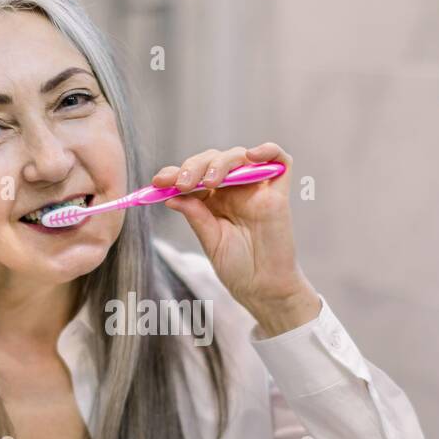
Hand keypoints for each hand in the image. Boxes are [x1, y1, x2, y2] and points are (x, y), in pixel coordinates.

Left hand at [153, 142, 320, 335]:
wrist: (262, 288)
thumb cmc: (236, 267)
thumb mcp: (210, 239)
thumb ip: (195, 215)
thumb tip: (170, 196)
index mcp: (213, 199)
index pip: (194, 174)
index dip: (175, 172)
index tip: (158, 181)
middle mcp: (234, 190)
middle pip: (214, 159)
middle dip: (195, 166)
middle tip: (183, 183)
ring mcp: (257, 189)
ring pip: (240, 156)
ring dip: (221, 162)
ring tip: (209, 182)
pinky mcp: (279, 192)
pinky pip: (280, 160)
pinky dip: (268, 150)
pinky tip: (252, 155)